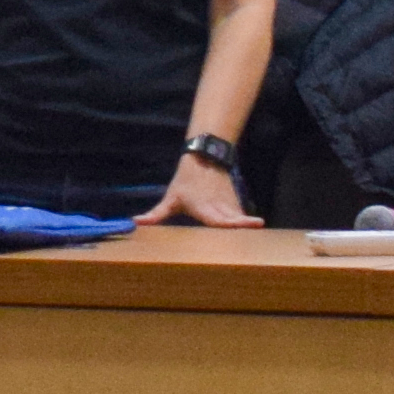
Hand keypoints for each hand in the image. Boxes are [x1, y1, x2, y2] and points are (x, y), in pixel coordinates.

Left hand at [136, 152, 256, 228]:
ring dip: (247, 226)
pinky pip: (241, 214)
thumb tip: (136, 222)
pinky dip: (246, 223)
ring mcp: (229, 203)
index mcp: (203, 208)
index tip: (245, 224)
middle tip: (257, 229)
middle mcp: (219, 207)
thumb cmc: (185, 181)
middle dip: (244, 225)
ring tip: (256, 235)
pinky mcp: (235, 202)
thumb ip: (155, 214)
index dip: (231, 223)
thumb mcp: (170, 198)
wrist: (204, 157)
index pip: (219, 218)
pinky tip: (251, 234)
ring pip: (240, 216)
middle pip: (234, 219)